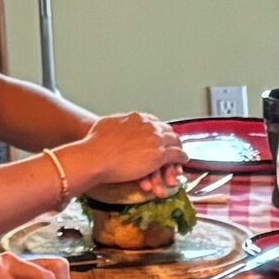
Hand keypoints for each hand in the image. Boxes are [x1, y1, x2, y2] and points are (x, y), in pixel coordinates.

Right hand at [61, 111, 182, 193]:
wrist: (96, 156)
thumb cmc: (95, 144)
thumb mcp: (106, 125)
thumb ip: (115, 124)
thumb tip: (113, 124)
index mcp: (136, 118)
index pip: (154, 122)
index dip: (158, 130)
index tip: (159, 136)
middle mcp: (148, 125)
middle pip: (167, 130)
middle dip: (171, 138)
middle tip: (173, 145)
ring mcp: (156, 138)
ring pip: (175, 141)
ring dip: (178, 148)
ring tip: (181, 153)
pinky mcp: (160, 154)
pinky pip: (177, 154)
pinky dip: (182, 157)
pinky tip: (184, 160)